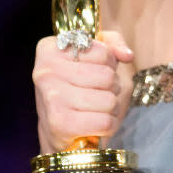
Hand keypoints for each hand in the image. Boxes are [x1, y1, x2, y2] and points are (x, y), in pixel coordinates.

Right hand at [33, 30, 132, 152]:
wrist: (56, 128)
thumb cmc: (77, 86)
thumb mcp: (93, 55)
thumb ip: (113, 43)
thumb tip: (127, 56)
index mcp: (50, 48)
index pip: (103, 52)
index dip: (108, 64)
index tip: (94, 70)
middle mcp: (46, 71)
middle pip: (107, 77)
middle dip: (112, 86)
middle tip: (99, 92)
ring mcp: (51, 97)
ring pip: (109, 100)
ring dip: (111, 107)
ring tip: (97, 107)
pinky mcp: (59, 124)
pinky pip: (105, 122)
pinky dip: (108, 125)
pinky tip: (95, 122)